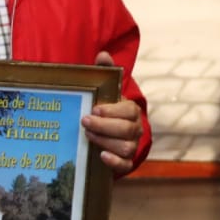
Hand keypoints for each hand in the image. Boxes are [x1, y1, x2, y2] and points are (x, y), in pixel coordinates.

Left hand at [83, 50, 142, 174]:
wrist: (109, 134)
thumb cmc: (106, 109)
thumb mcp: (105, 91)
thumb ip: (106, 71)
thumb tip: (102, 54)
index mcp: (131, 111)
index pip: (128, 111)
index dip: (113, 111)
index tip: (94, 109)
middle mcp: (135, 129)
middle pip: (127, 130)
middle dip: (105, 126)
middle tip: (85, 122)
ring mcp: (131, 145)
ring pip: (126, 147)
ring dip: (105, 141)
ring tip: (88, 135)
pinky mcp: (125, 161)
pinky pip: (125, 164)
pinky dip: (114, 161)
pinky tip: (101, 155)